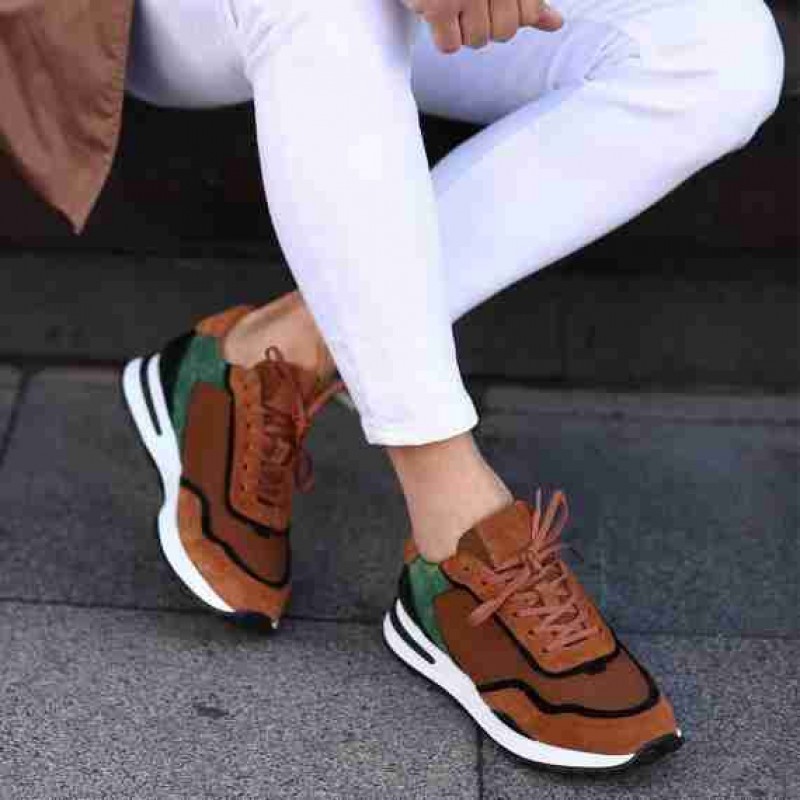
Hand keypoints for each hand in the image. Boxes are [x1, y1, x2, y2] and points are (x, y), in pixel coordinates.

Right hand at [402, 0, 563, 53]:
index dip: (508, 13)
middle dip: (485, 23)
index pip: (526, 16)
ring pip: (477, 41)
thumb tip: (555, 24)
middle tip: (467, 0)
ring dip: (462, 30)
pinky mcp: (438, 7)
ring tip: (452, 3)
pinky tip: (437, 12)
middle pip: (504, 33)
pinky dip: (442, 37)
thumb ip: (529, 0)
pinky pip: (450, 46)